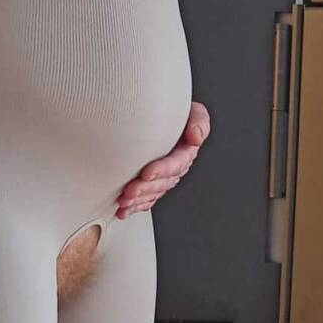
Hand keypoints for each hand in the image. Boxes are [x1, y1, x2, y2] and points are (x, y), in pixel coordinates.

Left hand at [115, 101, 210, 218]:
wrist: (161, 114)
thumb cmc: (175, 112)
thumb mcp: (193, 112)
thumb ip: (198, 120)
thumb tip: (196, 137)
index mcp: (185, 152)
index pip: (175, 163)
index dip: (161, 169)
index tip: (146, 173)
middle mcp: (175, 168)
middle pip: (162, 182)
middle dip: (145, 189)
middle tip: (129, 191)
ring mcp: (164, 178)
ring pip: (152, 193)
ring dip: (138, 200)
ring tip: (124, 202)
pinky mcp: (152, 184)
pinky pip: (146, 199)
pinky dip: (134, 207)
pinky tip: (123, 211)